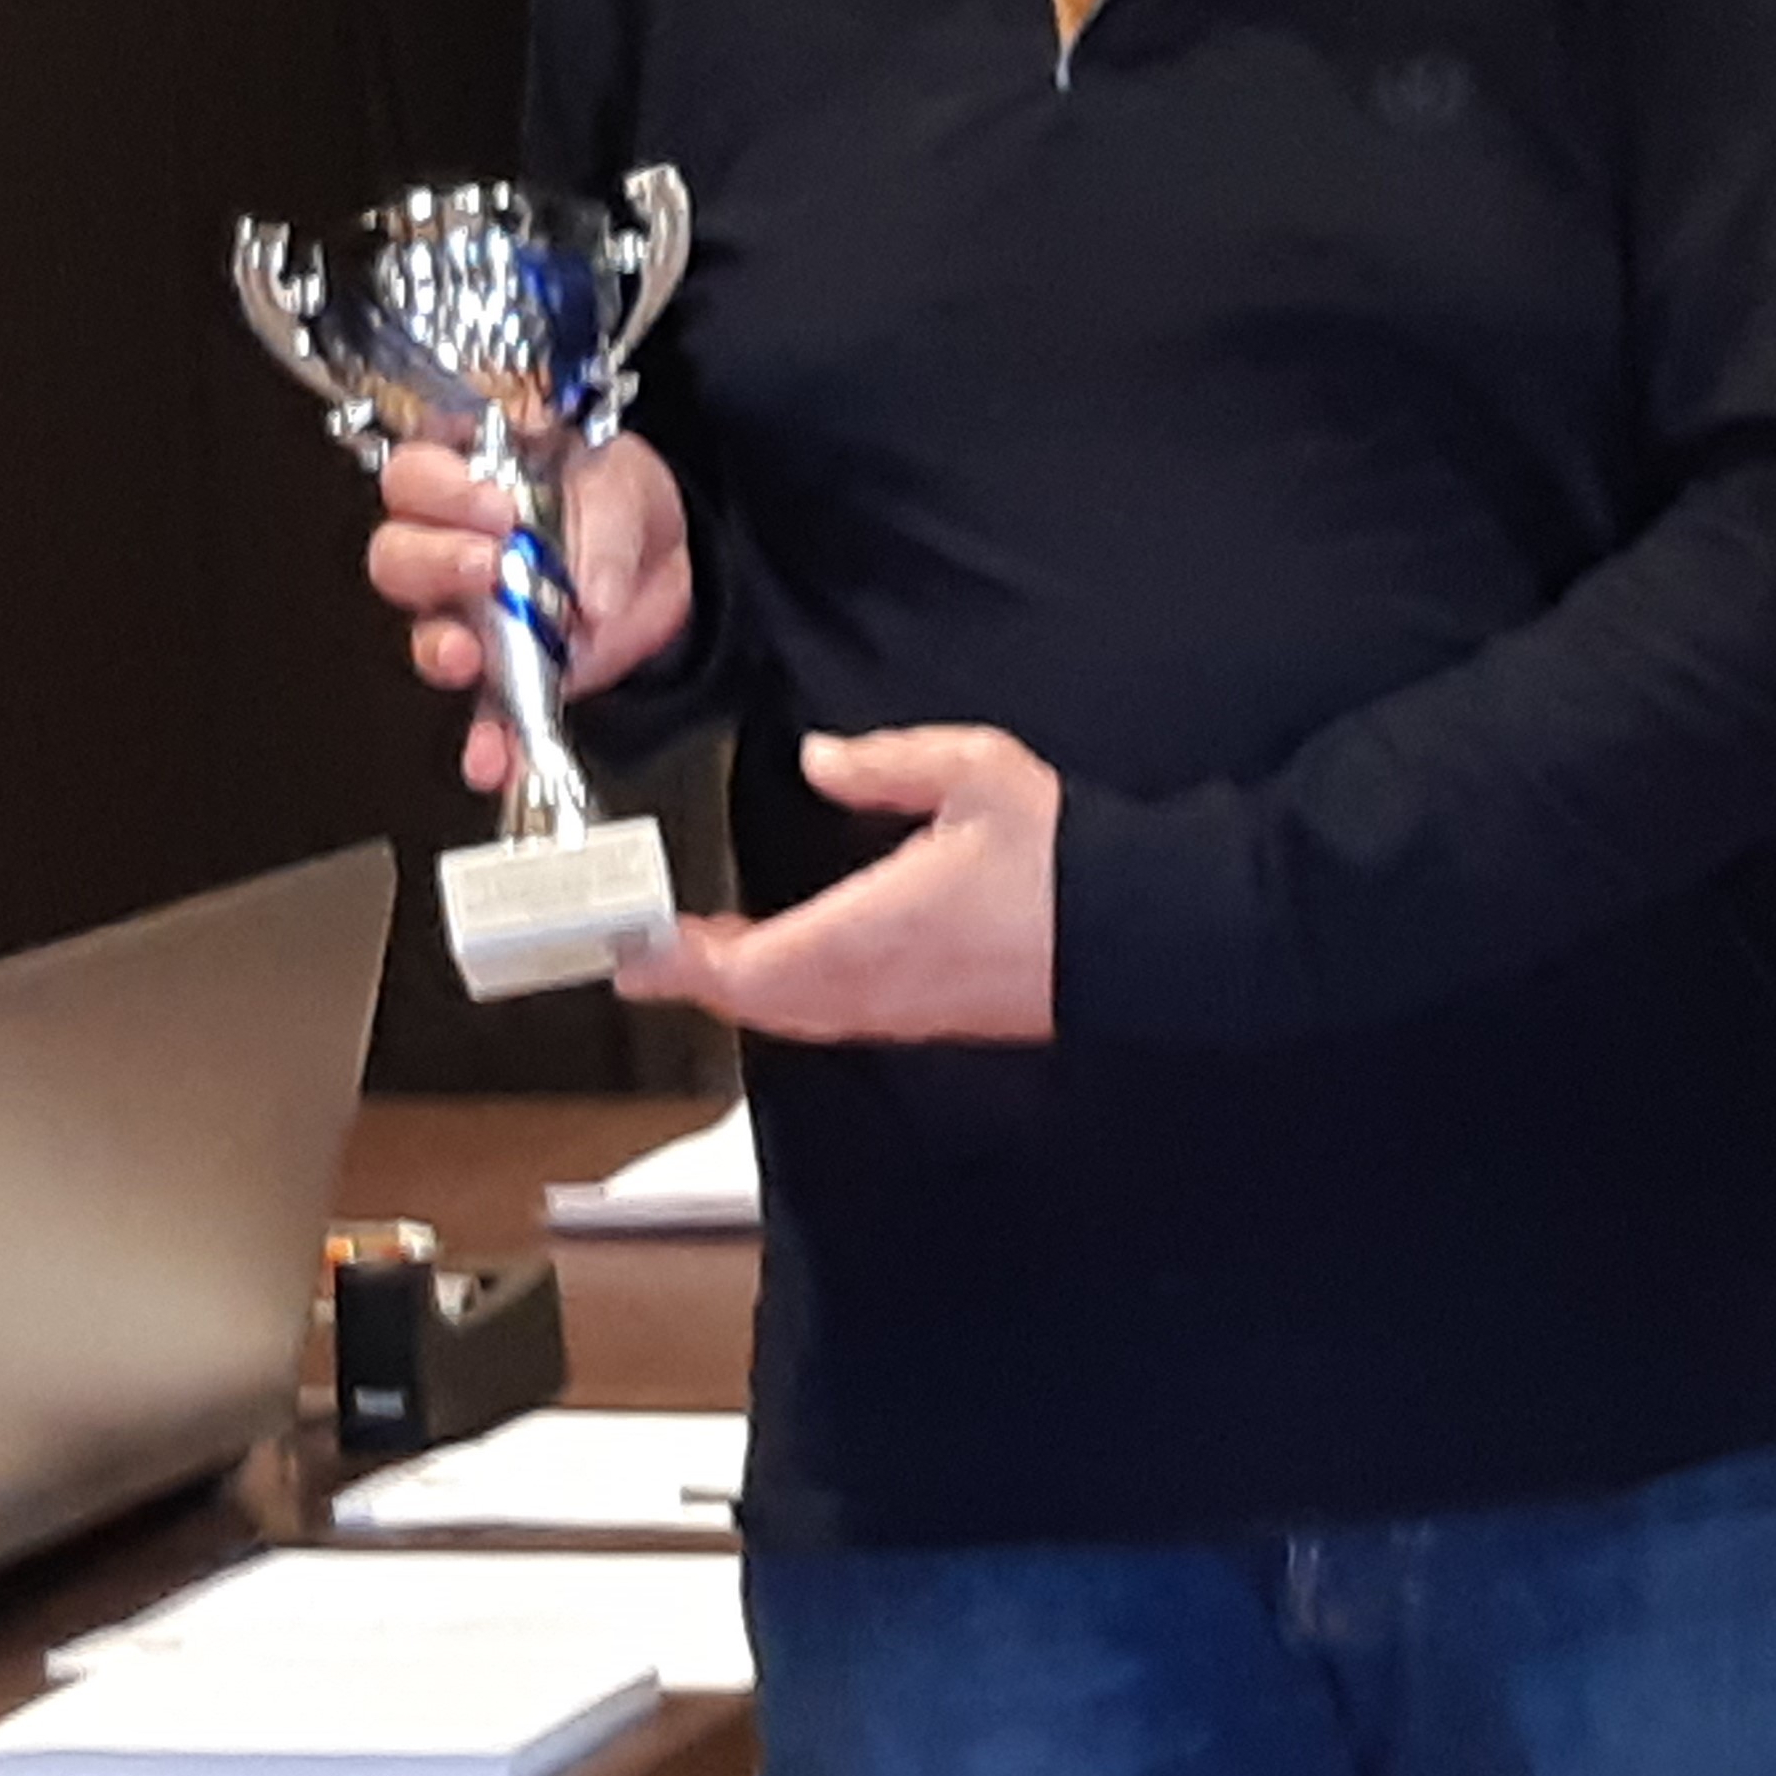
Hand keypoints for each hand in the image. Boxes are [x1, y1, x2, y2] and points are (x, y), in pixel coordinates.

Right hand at [363, 432, 692, 792]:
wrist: (663, 562)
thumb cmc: (621, 501)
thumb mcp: (624, 483)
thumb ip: (606, 523)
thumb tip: (594, 592)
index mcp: (470, 480)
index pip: (417, 477)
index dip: (442, 491)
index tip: (495, 509)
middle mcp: (454, 547)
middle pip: (398, 557)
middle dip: (435, 564)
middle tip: (486, 566)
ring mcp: (474, 617)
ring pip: (427, 636)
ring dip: (443, 649)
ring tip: (470, 654)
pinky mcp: (506, 674)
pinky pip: (484, 715)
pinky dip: (488, 742)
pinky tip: (494, 757)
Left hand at [621, 724, 1056, 1042]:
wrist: (1141, 932)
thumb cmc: (1063, 857)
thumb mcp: (975, 774)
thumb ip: (885, 765)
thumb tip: (818, 758)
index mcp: (873, 930)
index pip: (748, 965)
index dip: (683, 962)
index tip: (634, 947)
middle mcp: (877, 986)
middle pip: (759, 1002)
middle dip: (699, 979)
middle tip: (648, 949)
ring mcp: (905, 1011)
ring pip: (796, 1016)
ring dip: (743, 988)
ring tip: (704, 952)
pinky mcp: (933, 1018)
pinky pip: (835, 1017)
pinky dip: (789, 994)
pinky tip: (789, 964)